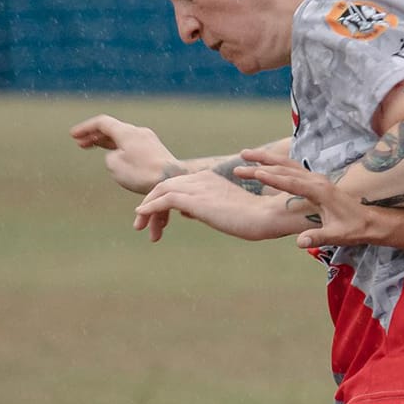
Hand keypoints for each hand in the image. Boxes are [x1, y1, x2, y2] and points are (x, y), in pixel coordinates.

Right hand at [71, 114, 177, 194]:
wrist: (172, 178)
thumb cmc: (142, 173)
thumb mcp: (114, 165)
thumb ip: (109, 157)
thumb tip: (116, 156)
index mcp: (126, 132)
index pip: (101, 123)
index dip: (85, 128)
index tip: (73, 135)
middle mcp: (137, 132)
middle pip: (112, 129)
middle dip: (95, 136)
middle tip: (81, 143)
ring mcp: (148, 140)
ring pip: (122, 138)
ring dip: (107, 143)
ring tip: (95, 148)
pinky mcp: (155, 151)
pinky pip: (132, 146)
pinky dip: (119, 149)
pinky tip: (116, 158)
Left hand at [133, 169, 308, 243]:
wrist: (265, 216)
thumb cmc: (252, 217)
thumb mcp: (223, 210)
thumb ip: (203, 207)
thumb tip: (186, 211)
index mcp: (209, 178)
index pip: (178, 184)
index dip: (163, 199)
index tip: (157, 217)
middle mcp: (201, 178)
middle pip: (166, 185)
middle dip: (150, 202)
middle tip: (140, 222)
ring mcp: (198, 187)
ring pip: (161, 191)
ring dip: (146, 208)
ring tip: (138, 225)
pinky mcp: (196, 199)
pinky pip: (164, 200)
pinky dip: (150, 207)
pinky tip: (141, 216)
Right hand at [232, 148, 377, 249]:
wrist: (369, 221)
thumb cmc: (354, 229)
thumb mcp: (336, 236)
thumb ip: (318, 237)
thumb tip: (300, 243)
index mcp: (320, 191)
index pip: (291, 182)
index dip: (272, 178)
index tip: (255, 173)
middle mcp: (317, 179)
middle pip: (284, 167)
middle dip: (261, 163)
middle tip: (240, 162)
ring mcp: (316, 178)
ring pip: (287, 163)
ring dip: (265, 158)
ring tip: (244, 155)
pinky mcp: (315, 180)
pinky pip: (292, 167)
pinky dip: (275, 163)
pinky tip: (263, 163)